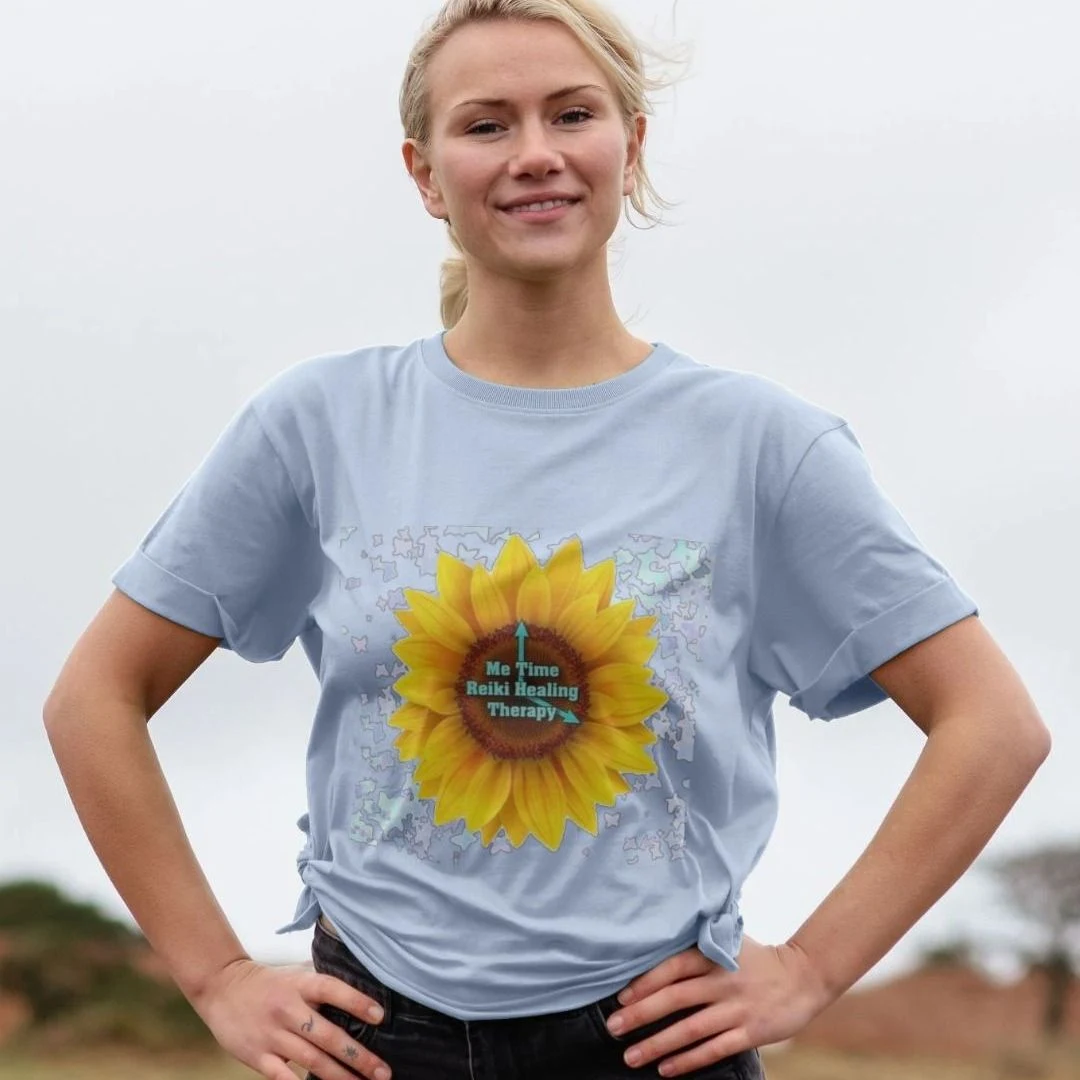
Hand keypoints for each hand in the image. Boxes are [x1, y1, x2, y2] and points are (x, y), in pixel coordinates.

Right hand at [188, 957, 392, 1079]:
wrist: (223, 988)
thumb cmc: (269, 983)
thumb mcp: (296, 976)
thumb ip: (321, 990)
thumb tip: (359, 1004)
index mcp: (300, 985)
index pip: (332, 990)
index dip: (356, 1002)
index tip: (380, 1016)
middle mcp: (288, 1009)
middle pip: (327, 1035)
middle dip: (358, 1056)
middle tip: (383, 1072)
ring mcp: (272, 1035)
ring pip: (311, 1060)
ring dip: (340, 1076)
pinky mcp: (257, 1056)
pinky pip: (282, 1077)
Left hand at [603, 935, 832, 1076]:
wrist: (804, 975)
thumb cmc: (756, 958)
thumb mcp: (728, 942)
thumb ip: (699, 948)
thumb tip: (656, 953)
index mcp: (714, 954)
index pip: (673, 967)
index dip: (645, 982)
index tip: (621, 998)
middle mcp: (722, 980)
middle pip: (675, 999)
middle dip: (641, 1015)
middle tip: (613, 1028)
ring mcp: (737, 1008)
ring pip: (691, 1029)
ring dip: (658, 1044)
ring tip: (632, 1057)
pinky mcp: (751, 1031)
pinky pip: (714, 1048)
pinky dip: (689, 1059)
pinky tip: (667, 1069)